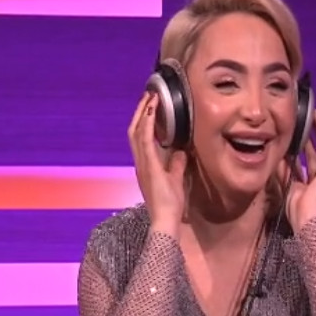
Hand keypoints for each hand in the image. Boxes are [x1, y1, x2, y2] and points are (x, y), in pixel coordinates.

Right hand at [128, 92, 186, 236]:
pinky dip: (148, 123)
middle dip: (141, 112)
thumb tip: (181, 152)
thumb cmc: (169, 204)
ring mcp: (142, 164)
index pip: (140, 138)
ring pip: (137, 132)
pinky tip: (153, 111)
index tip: (150, 106)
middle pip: (134, 131)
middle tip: (148, 96)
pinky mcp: (148, 166)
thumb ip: (176, 165)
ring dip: (144, 113)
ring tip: (151, 98)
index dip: (143, 121)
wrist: (165, 219)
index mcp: (145, 165)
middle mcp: (140, 163)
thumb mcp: (176, 179)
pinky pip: (145, 140)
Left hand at [279, 110, 315, 233]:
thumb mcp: (284, 182)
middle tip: (307, 119)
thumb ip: (282, 168)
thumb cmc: (295, 208)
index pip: (310, 157)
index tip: (298, 132)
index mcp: (310, 180)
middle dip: (314, 133)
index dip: (305, 144)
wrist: (305, 217)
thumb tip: (276, 153)